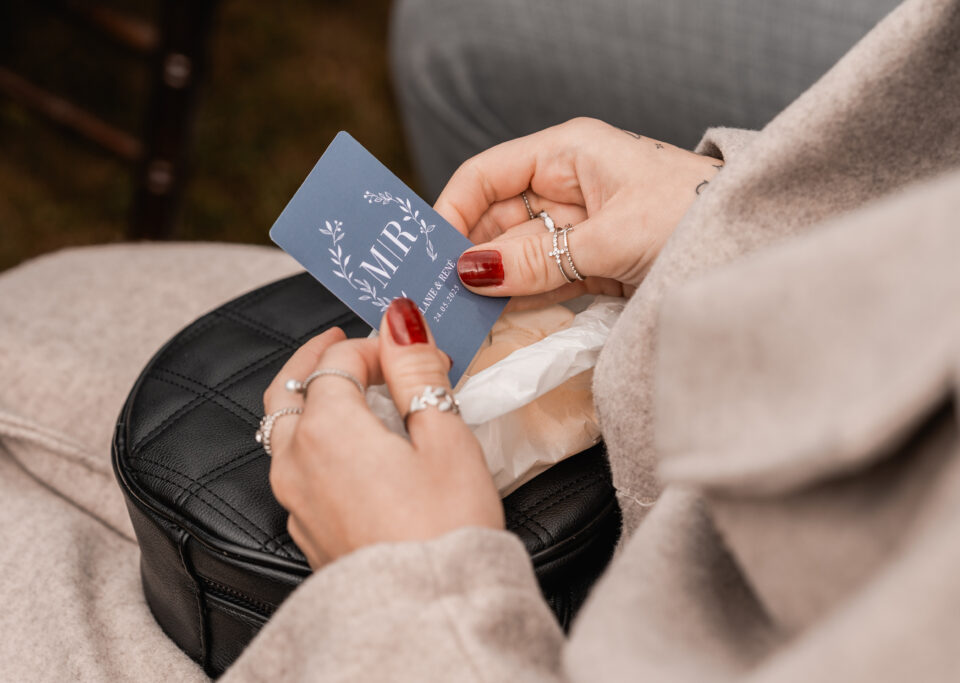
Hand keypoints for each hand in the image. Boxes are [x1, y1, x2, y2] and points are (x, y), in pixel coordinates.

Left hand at [263, 298, 502, 568]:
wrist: (427, 614)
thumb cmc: (445, 528)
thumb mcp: (443, 436)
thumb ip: (414, 370)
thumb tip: (399, 319)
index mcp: (326, 428)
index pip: (337, 361)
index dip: (374, 345)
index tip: (410, 348)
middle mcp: (296, 460)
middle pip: (288, 390)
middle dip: (317, 360)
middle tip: (343, 343)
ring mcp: (294, 500)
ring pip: (284, 431)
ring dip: (309, 401)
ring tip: (345, 394)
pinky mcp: (305, 531)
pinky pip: (294, 470)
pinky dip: (313, 443)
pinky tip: (348, 451)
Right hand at [434, 117, 722, 307]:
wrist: (762, 251)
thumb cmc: (699, 217)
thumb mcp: (612, 237)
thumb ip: (538, 258)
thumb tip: (472, 271)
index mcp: (568, 155)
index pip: (486, 177)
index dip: (451, 213)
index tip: (430, 258)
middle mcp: (567, 188)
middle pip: (494, 221)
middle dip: (467, 260)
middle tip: (438, 302)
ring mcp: (579, 229)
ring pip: (514, 257)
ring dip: (490, 288)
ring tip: (456, 321)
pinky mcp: (592, 266)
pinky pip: (541, 283)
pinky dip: (519, 305)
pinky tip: (494, 327)